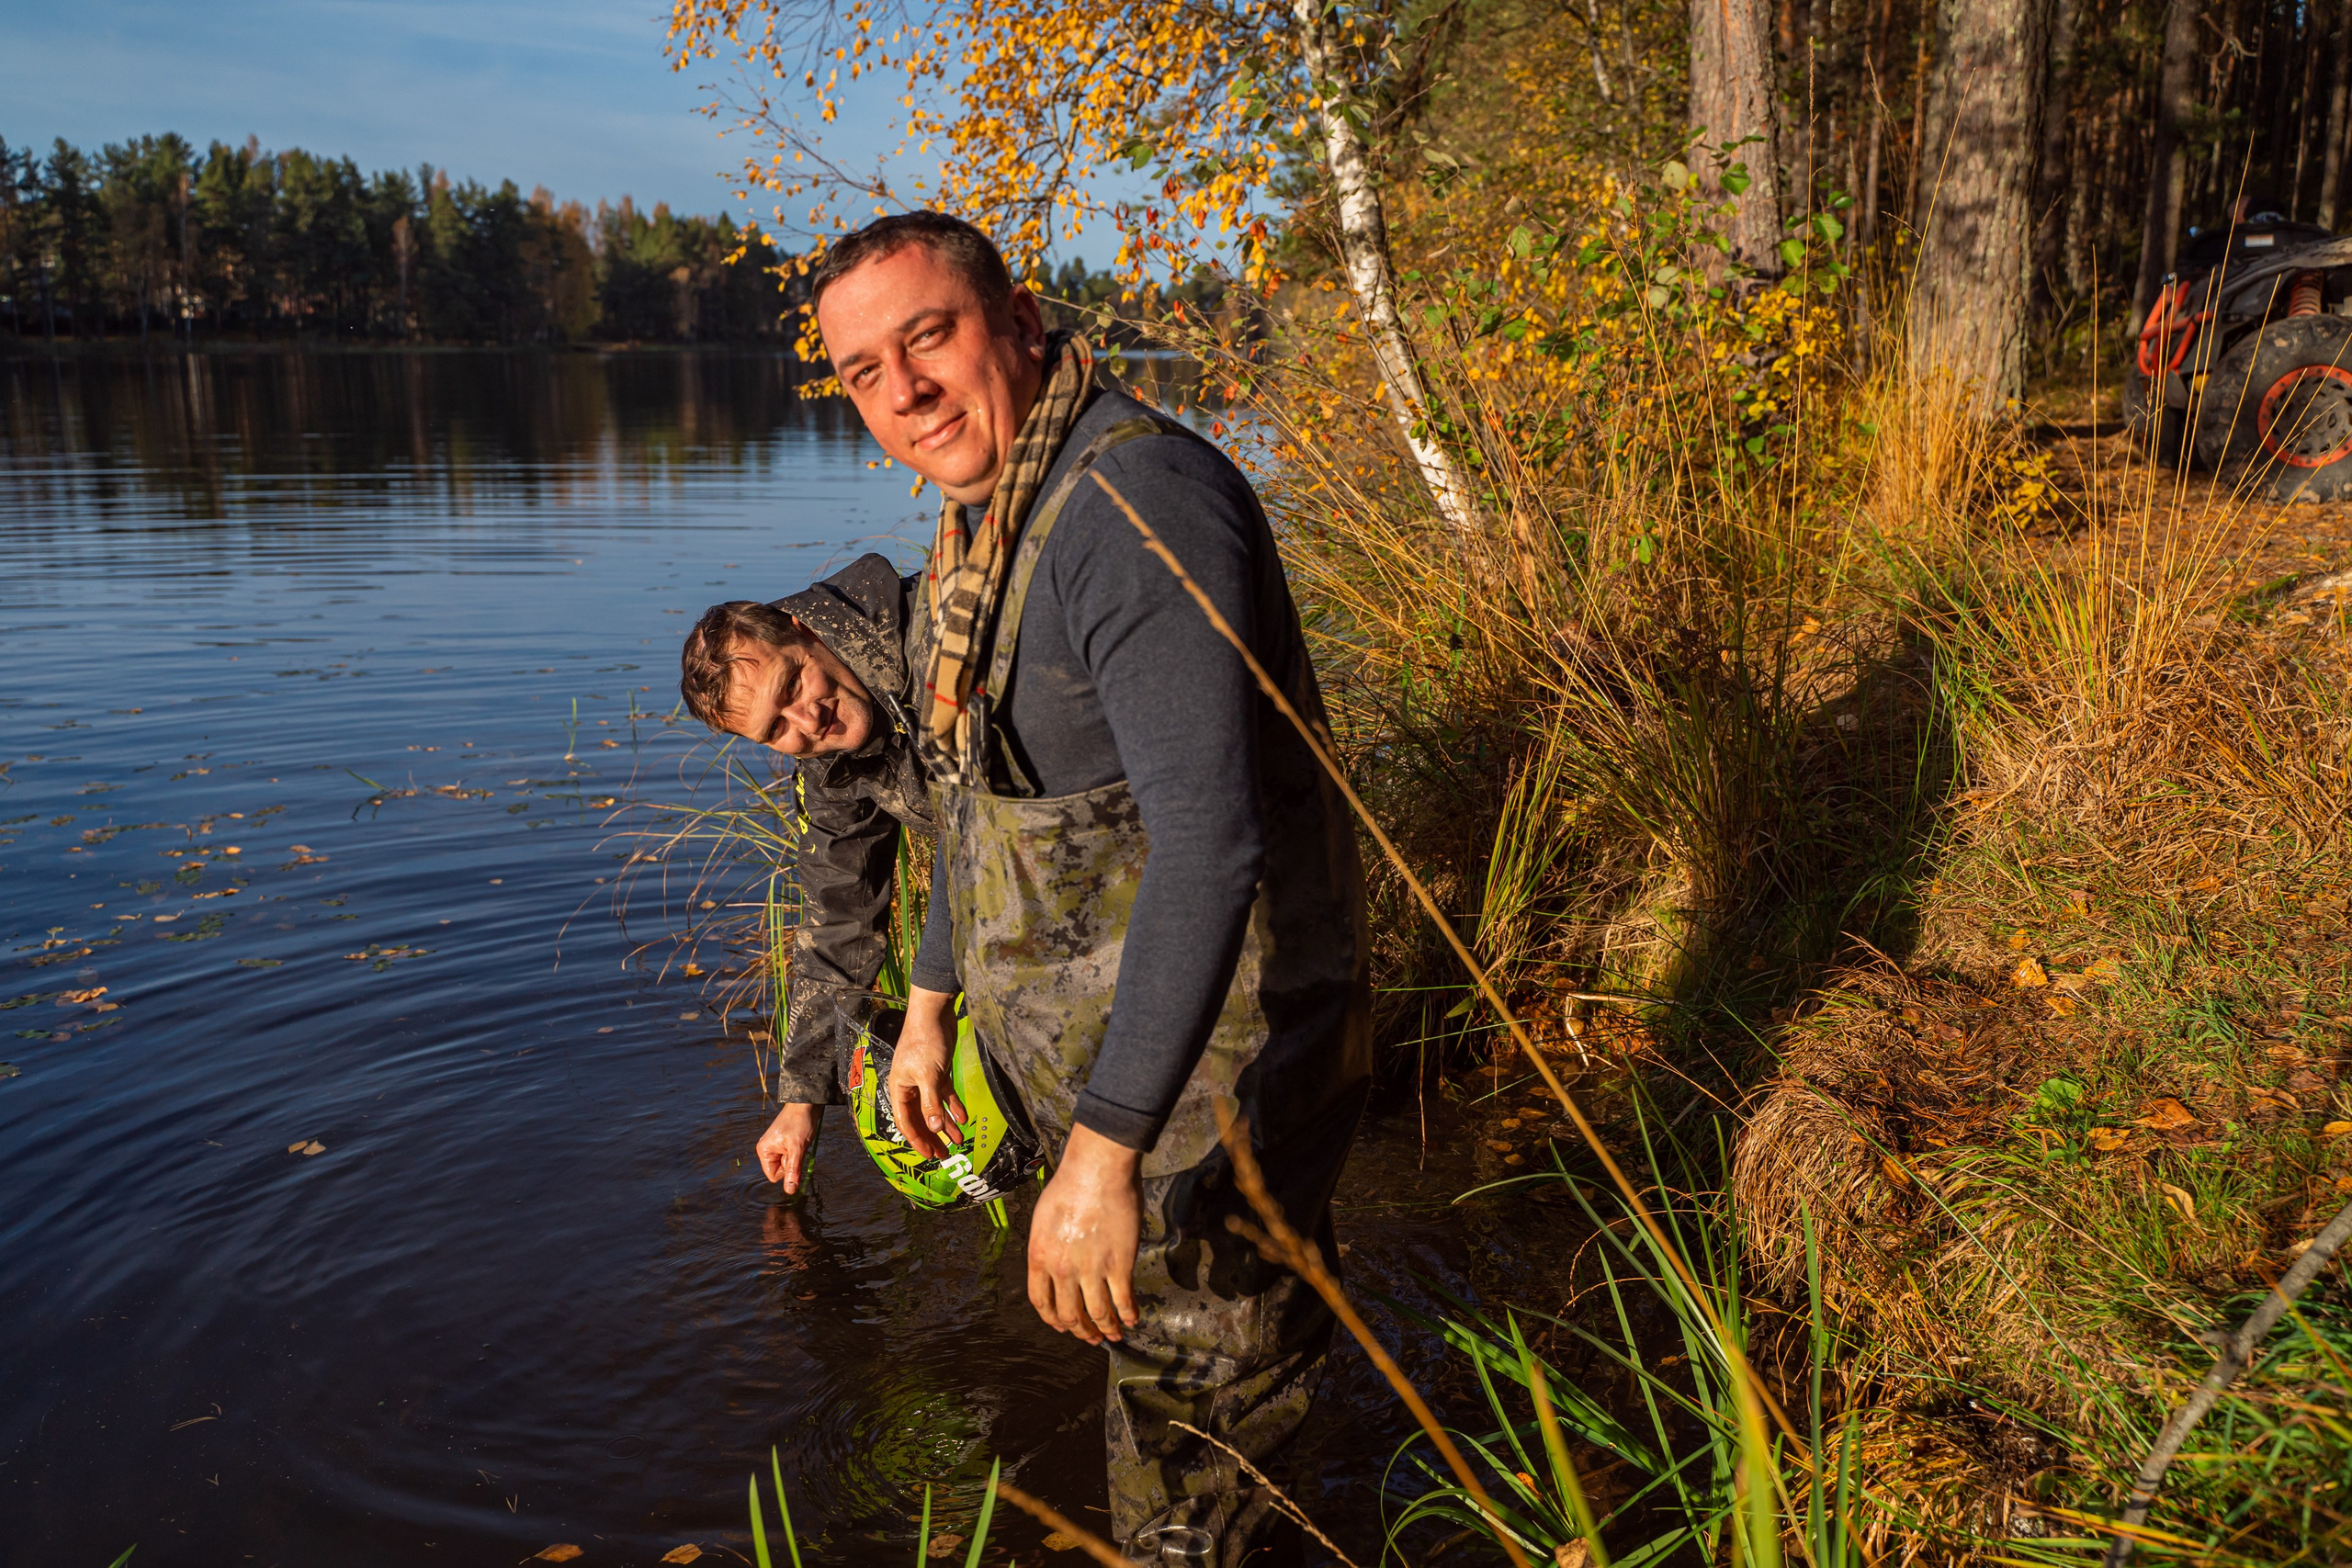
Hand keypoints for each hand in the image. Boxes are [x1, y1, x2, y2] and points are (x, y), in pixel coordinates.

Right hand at [757, 1102, 822, 1192]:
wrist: (806, 1103)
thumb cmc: (800, 1122)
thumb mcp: (797, 1149)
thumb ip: (792, 1170)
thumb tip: (789, 1191)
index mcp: (764, 1150)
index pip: (773, 1176)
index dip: (785, 1171)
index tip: (792, 1157)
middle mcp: (767, 1149)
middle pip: (780, 1170)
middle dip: (791, 1162)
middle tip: (796, 1146)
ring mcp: (776, 1146)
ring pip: (787, 1163)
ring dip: (796, 1156)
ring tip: (799, 1141)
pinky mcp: (785, 1143)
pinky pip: (792, 1156)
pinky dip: (798, 1152)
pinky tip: (800, 1140)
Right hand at [887, 985, 966, 1158]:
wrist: (934, 1014)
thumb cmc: (925, 1042)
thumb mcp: (928, 1076)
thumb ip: (931, 1103)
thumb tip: (935, 1128)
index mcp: (899, 1089)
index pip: (907, 1122)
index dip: (917, 1140)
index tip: (929, 1154)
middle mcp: (910, 1087)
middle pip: (921, 1119)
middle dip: (932, 1137)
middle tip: (944, 1154)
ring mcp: (925, 1081)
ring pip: (935, 1109)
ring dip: (946, 1125)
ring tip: (957, 1140)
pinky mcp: (938, 1073)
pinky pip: (945, 1096)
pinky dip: (954, 1107)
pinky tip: (964, 1118)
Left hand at [1027, 1125, 1141, 1344]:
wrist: (1097, 1170)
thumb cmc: (1070, 1185)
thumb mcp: (1043, 1218)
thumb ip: (1047, 1246)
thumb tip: (1054, 1263)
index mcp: (1039, 1257)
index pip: (1041, 1302)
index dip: (1053, 1319)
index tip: (1062, 1325)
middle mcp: (1062, 1270)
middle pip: (1070, 1314)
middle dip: (1081, 1331)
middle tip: (1089, 1337)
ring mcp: (1091, 1270)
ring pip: (1097, 1313)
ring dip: (1106, 1328)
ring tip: (1113, 1336)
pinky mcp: (1118, 1265)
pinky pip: (1123, 1300)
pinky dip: (1128, 1314)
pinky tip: (1132, 1320)